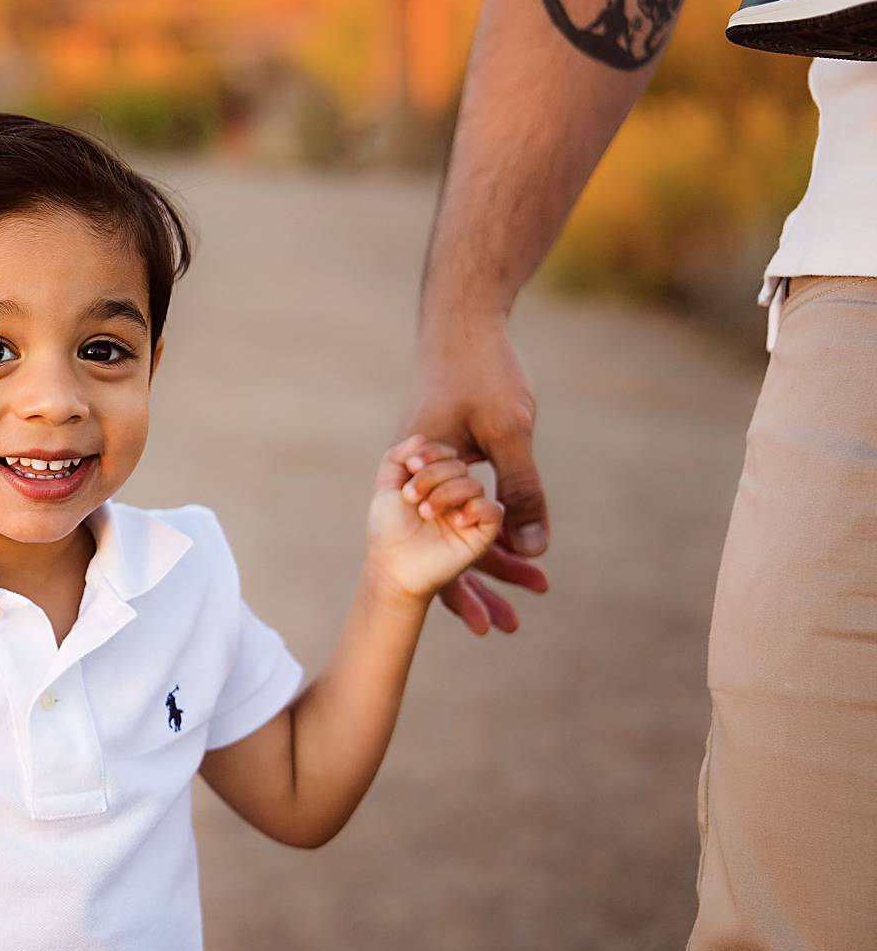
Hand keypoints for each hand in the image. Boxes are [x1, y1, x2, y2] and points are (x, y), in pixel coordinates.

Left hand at [366, 437, 504, 602]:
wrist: (392, 563)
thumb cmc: (388, 527)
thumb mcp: (386, 484)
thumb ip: (398, 455)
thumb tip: (421, 439)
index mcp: (434, 480)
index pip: (445, 453)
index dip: (431, 453)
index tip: (412, 465)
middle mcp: (454, 493)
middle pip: (458, 466)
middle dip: (432, 476)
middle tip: (410, 496)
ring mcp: (469, 511)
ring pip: (473, 485)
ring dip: (447, 493)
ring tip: (425, 511)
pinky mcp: (481, 532)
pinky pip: (493, 510)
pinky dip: (477, 508)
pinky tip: (456, 517)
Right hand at [405, 316, 549, 633]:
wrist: (464, 324)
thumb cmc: (482, 370)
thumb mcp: (510, 431)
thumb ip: (522, 490)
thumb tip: (536, 550)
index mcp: (416, 475)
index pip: (434, 549)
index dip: (461, 591)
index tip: (489, 627)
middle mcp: (414, 480)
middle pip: (442, 546)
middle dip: (478, 586)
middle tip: (509, 627)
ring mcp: (429, 472)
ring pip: (457, 527)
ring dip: (491, 558)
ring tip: (531, 591)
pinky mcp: (447, 463)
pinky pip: (465, 505)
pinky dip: (490, 526)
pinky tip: (520, 549)